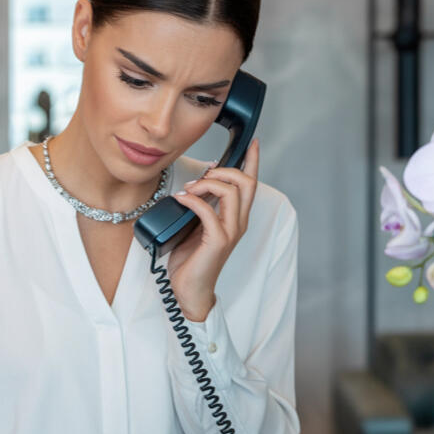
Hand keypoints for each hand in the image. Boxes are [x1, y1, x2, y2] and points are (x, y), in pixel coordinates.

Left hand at [167, 138, 258, 321]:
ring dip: (207, 183)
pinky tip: (181, 200)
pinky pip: (208, 210)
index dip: (253, 161)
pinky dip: (193, 200)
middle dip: (224, 170)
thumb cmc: (191, 259)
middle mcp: (239, 222)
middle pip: (245, 182)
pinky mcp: (218, 241)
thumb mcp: (196, 225)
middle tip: (201, 177)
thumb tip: (196, 183)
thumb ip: (202, 205)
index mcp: (236, 217)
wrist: (189, 290)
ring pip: (231, 191)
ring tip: (188, 190)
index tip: (252, 143)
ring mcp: (230, 232)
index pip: (251, 184)